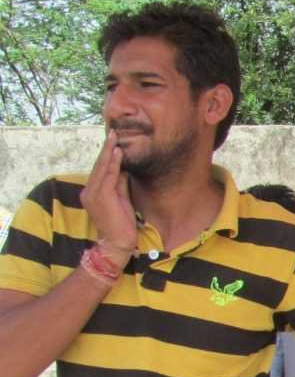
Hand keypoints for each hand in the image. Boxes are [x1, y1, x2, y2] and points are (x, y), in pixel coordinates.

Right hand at [81, 130, 138, 263]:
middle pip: (99, 166)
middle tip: (113, 132)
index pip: (100, 170)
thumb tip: (124, 168)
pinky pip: (108, 176)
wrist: (118, 244)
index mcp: (93, 192)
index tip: (113, 141)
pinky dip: (113, 164)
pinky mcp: (101, 197)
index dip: (106, 155)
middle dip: (106, 149)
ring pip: (102, 168)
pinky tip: (117, 153)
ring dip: (109, 152)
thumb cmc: (121, 224)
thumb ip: (120, 184)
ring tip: (115, 138)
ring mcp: (93, 194)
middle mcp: (89, 191)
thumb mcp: (121, 200)